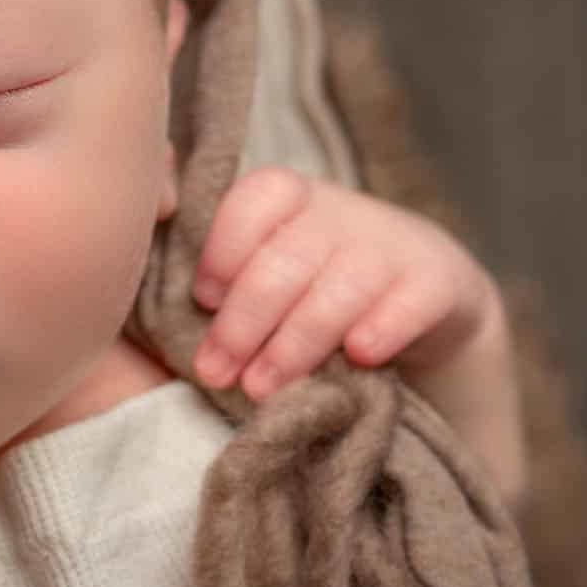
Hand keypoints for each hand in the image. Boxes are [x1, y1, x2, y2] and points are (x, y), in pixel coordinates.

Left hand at [188, 167, 501, 402]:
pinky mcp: (439, 282)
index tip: (199, 301)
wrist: (422, 299)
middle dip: (243, 322)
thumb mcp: (266, 267)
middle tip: (216, 373)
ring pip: (341, 286)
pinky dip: (384, 327)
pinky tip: (360, 355)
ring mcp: (392, 245)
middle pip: (286, 259)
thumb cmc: (313, 288)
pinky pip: (411, 300)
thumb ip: (216, 274)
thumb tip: (146, 295)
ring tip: (263, 389)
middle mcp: (339, 213)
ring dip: (298, 341)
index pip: (251, 203)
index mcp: (287, 198)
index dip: (221, 251)